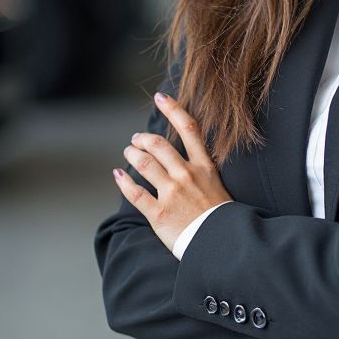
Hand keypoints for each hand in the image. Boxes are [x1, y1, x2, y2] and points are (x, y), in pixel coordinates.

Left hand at [113, 91, 232, 250]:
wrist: (220, 242)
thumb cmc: (217, 214)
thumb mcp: (215, 182)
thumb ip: (198, 167)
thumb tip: (180, 153)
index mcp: (203, 165)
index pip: (188, 129)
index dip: (173, 109)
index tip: (160, 97)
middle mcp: (186, 175)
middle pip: (159, 144)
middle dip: (143, 138)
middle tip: (137, 139)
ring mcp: (172, 193)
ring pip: (144, 164)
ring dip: (132, 154)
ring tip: (129, 152)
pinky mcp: (159, 213)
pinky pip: (135, 193)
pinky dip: (123, 181)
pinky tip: (118, 175)